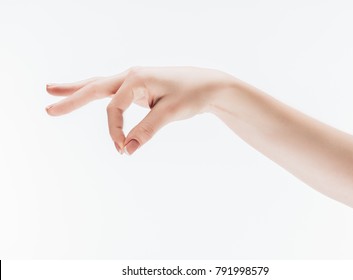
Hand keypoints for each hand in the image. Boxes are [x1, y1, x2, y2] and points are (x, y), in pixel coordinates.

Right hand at [46, 67, 232, 154]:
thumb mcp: (170, 112)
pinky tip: (86, 93)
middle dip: (71, 97)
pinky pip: (112, 92)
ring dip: (78, 90)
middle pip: (95, 87)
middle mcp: (132, 76)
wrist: (209, 85)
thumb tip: (128, 149)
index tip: (124, 149)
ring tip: (52, 89)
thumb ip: (148, 129)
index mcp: (137, 78)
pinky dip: (97, 94)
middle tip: (48, 106)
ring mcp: (134, 81)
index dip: (115, 131)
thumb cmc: (193, 93)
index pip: (113, 108)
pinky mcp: (139, 88)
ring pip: (100, 85)